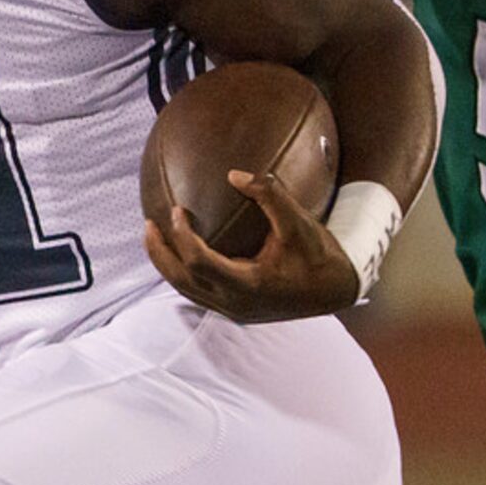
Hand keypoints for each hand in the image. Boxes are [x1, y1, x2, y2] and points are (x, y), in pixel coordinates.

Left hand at [144, 171, 359, 322]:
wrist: (337, 291)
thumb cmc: (320, 256)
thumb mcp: (300, 223)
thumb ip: (270, 195)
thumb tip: (234, 174)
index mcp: (247, 285)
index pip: (199, 262)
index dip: (182, 236)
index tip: (177, 210)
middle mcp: (235, 303)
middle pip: (182, 281)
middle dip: (160, 253)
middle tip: (148, 224)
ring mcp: (234, 310)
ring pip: (187, 290)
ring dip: (167, 264)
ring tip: (156, 237)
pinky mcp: (237, 309)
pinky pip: (199, 291)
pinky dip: (184, 271)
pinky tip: (182, 251)